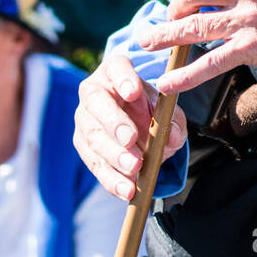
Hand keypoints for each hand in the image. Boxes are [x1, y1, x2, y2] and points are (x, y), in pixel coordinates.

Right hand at [73, 54, 187, 201]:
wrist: (137, 124)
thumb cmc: (151, 109)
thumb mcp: (168, 111)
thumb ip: (173, 120)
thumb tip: (171, 136)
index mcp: (115, 72)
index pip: (116, 67)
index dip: (123, 78)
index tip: (134, 91)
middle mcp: (94, 92)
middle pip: (97, 103)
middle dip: (114, 123)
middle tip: (131, 139)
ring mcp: (84, 119)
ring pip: (92, 136)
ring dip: (114, 155)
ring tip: (135, 168)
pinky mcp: (83, 146)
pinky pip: (95, 163)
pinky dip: (112, 179)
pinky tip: (128, 189)